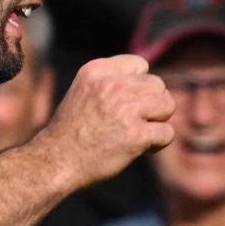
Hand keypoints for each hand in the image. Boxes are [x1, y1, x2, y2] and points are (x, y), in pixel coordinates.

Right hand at [40, 55, 176, 188]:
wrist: (56, 161)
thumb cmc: (73, 131)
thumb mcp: (85, 91)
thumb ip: (112, 82)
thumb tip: (152, 86)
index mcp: (97, 70)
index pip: (140, 64)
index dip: (140, 85)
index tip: (127, 104)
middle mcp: (112, 85)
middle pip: (158, 85)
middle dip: (152, 104)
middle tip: (135, 123)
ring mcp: (124, 109)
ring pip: (167, 105)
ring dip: (159, 122)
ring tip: (140, 134)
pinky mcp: (135, 135)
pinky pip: (167, 133)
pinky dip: (159, 143)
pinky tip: (142, 149)